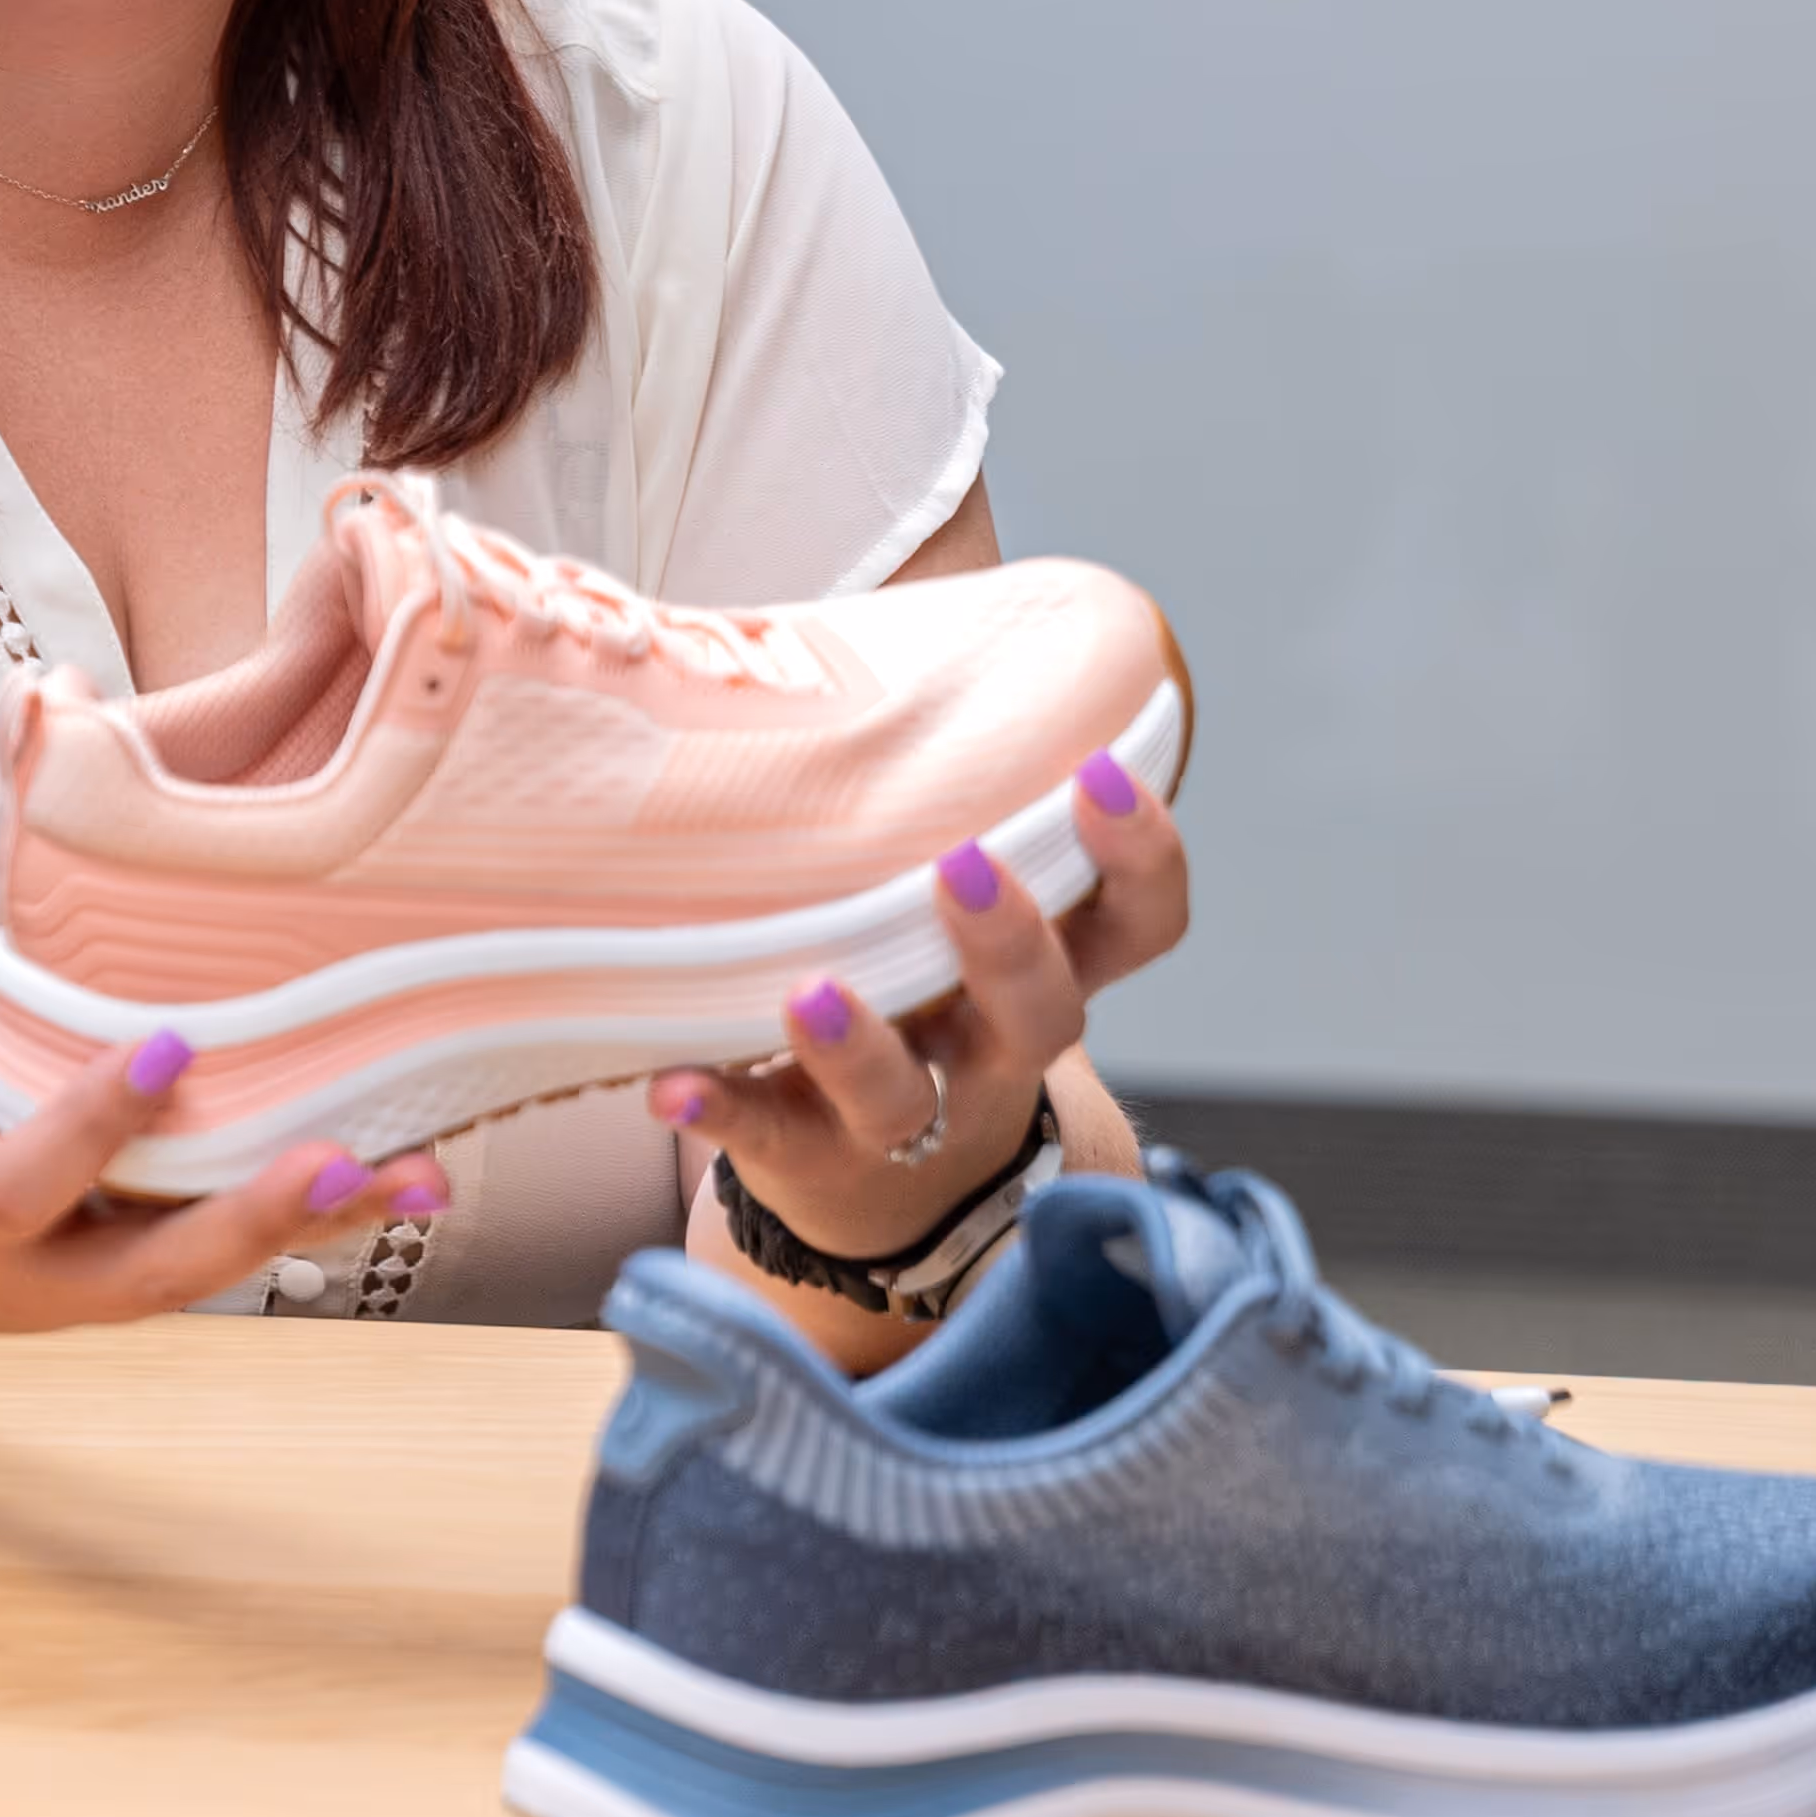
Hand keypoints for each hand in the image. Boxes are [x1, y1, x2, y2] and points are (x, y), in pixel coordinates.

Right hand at [0, 920, 453, 1366]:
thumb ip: (6, 924)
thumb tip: (57, 763)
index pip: (22, 1178)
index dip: (93, 1122)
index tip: (166, 1047)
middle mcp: (37, 1272)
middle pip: (149, 1271)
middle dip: (246, 1218)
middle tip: (335, 1158)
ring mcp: (101, 1290)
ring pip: (215, 1272)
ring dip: (315, 1226)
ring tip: (412, 1174)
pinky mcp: (152, 1278)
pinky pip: (238, 1256)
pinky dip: (322, 1221)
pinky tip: (405, 1180)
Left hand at [649, 745, 1192, 1267]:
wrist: (885, 1189)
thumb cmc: (920, 994)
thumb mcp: (950, 914)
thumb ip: (937, 804)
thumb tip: (880, 626)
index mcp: (1047, 972)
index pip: (1140, 924)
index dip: (1142, 857)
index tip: (1099, 770)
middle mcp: (993, 1050)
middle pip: (1042, 1011)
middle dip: (1010, 943)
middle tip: (960, 865)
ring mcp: (909, 1117)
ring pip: (906, 1097)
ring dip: (859, 1047)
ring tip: (809, 990)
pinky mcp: (811, 1157)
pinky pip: (768, 1139)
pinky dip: (724, 1114)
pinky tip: (673, 1088)